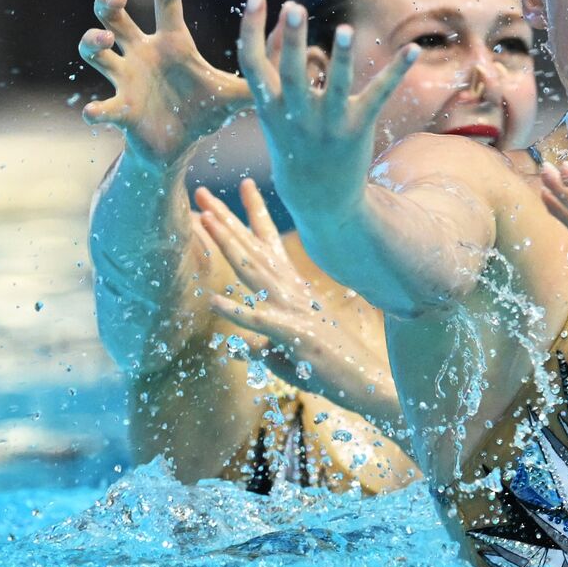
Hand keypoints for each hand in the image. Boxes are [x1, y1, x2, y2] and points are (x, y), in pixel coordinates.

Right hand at [79, 0, 251, 167]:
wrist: (179, 148)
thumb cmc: (204, 111)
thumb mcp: (237, 90)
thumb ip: (265, 70)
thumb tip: (305, 51)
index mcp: (171, 43)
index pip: (165, 2)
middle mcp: (142, 54)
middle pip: (114, 15)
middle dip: (108, 0)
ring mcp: (125, 79)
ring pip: (95, 51)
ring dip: (93, 42)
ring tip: (103, 41)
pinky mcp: (121, 110)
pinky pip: (103, 106)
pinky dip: (97, 109)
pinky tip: (95, 111)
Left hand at [197, 179, 386, 402]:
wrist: (367, 382)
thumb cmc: (330, 368)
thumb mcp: (289, 353)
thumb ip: (263, 345)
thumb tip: (240, 347)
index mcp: (292, 290)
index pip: (270, 243)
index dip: (253, 213)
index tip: (243, 184)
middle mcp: (291, 292)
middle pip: (253, 248)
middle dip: (226, 219)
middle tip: (200, 192)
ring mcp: (293, 310)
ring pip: (253, 271)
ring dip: (228, 245)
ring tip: (204, 221)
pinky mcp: (295, 336)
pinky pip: (261, 322)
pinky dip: (237, 311)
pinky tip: (214, 301)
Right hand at [236, 0, 417, 224]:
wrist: (317, 195)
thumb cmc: (294, 143)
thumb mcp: (275, 112)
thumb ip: (277, 71)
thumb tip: (283, 27)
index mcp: (269, 106)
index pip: (251, 64)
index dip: (250, 30)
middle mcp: (296, 114)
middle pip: (292, 72)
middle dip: (292, 40)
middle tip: (294, 7)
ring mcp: (328, 122)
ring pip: (336, 86)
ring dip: (342, 59)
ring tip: (346, 30)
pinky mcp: (358, 126)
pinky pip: (379, 94)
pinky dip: (397, 71)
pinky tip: (414, 49)